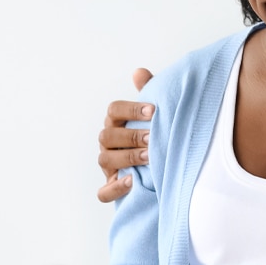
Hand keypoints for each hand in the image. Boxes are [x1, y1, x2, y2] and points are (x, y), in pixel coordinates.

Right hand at [97, 67, 155, 203]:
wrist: (162, 167)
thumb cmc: (155, 135)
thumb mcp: (156, 115)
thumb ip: (149, 93)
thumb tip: (139, 72)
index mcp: (116, 122)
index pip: (114, 110)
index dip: (132, 109)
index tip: (154, 110)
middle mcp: (108, 143)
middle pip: (107, 135)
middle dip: (131, 136)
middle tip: (152, 137)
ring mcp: (108, 165)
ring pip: (105, 160)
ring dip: (127, 158)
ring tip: (149, 157)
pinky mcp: (110, 186)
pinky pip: (103, 192)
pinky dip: (114, 188)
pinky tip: (132, 181)